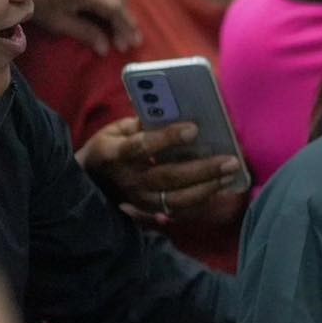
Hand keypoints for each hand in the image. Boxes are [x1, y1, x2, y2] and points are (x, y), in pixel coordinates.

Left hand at [37, 0, 141, 56]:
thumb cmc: (38, 4)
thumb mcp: (59, 23)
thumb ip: (86, 33)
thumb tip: (106, 48)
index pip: (114, 7)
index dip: (125, 25)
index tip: (130, 43)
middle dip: (126, 20)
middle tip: (126, 41)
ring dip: (125, 3)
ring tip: (122, 22)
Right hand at [76, 117, 242, 222]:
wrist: (91, 184)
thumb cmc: (109, 149)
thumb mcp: (116, 130)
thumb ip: (143, 123)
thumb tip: (175, 111)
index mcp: (114, 154)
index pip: (141, 146)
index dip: (167, 138)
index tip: (193, 129)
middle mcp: (128, 180)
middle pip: (168, 177)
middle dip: (202, 169)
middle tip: (230, 160)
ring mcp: (139, 200)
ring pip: (177, 199)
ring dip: (208, 187)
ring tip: (230, 174)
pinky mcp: (149, 211)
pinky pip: (180, 210)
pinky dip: (202, 200)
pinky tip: (221, 187)